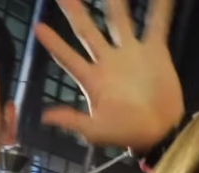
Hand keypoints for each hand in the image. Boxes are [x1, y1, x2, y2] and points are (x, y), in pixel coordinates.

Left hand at [37, 0, 183, 151]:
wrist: (158, 133)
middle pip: (87, 32)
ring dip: (113, 3)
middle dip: (75, 13)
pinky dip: (161, 10)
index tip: (37, 27)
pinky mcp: (154, 52)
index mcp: (92, 79)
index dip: (54, 43)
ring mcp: (130, 54)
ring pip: (119, 22)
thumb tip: (45, 116)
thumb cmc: (124, 133)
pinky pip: (156, 26)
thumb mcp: (95, 131)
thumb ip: (73, 121)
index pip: (67, 58)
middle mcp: (108, 62)